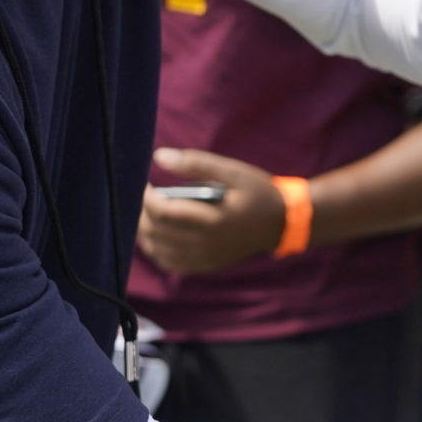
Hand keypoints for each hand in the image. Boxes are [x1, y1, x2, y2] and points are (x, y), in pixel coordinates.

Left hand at [137, 148, 289, 274]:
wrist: (280, 223)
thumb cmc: (256, 192)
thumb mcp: (232, 171)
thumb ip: (196, 163)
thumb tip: (158, 155)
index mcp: (213, 221)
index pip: (163, 212)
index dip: (145, 196)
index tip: (144, 182)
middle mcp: (205, 245)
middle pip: (155, 232)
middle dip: (142, 212)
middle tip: (144, 196)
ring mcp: (203, 259)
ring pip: (156, 249)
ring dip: (145, 231)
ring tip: (149, 212)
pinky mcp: (203, 266)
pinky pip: (168, 262)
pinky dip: (156, 248)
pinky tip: (158, 232)